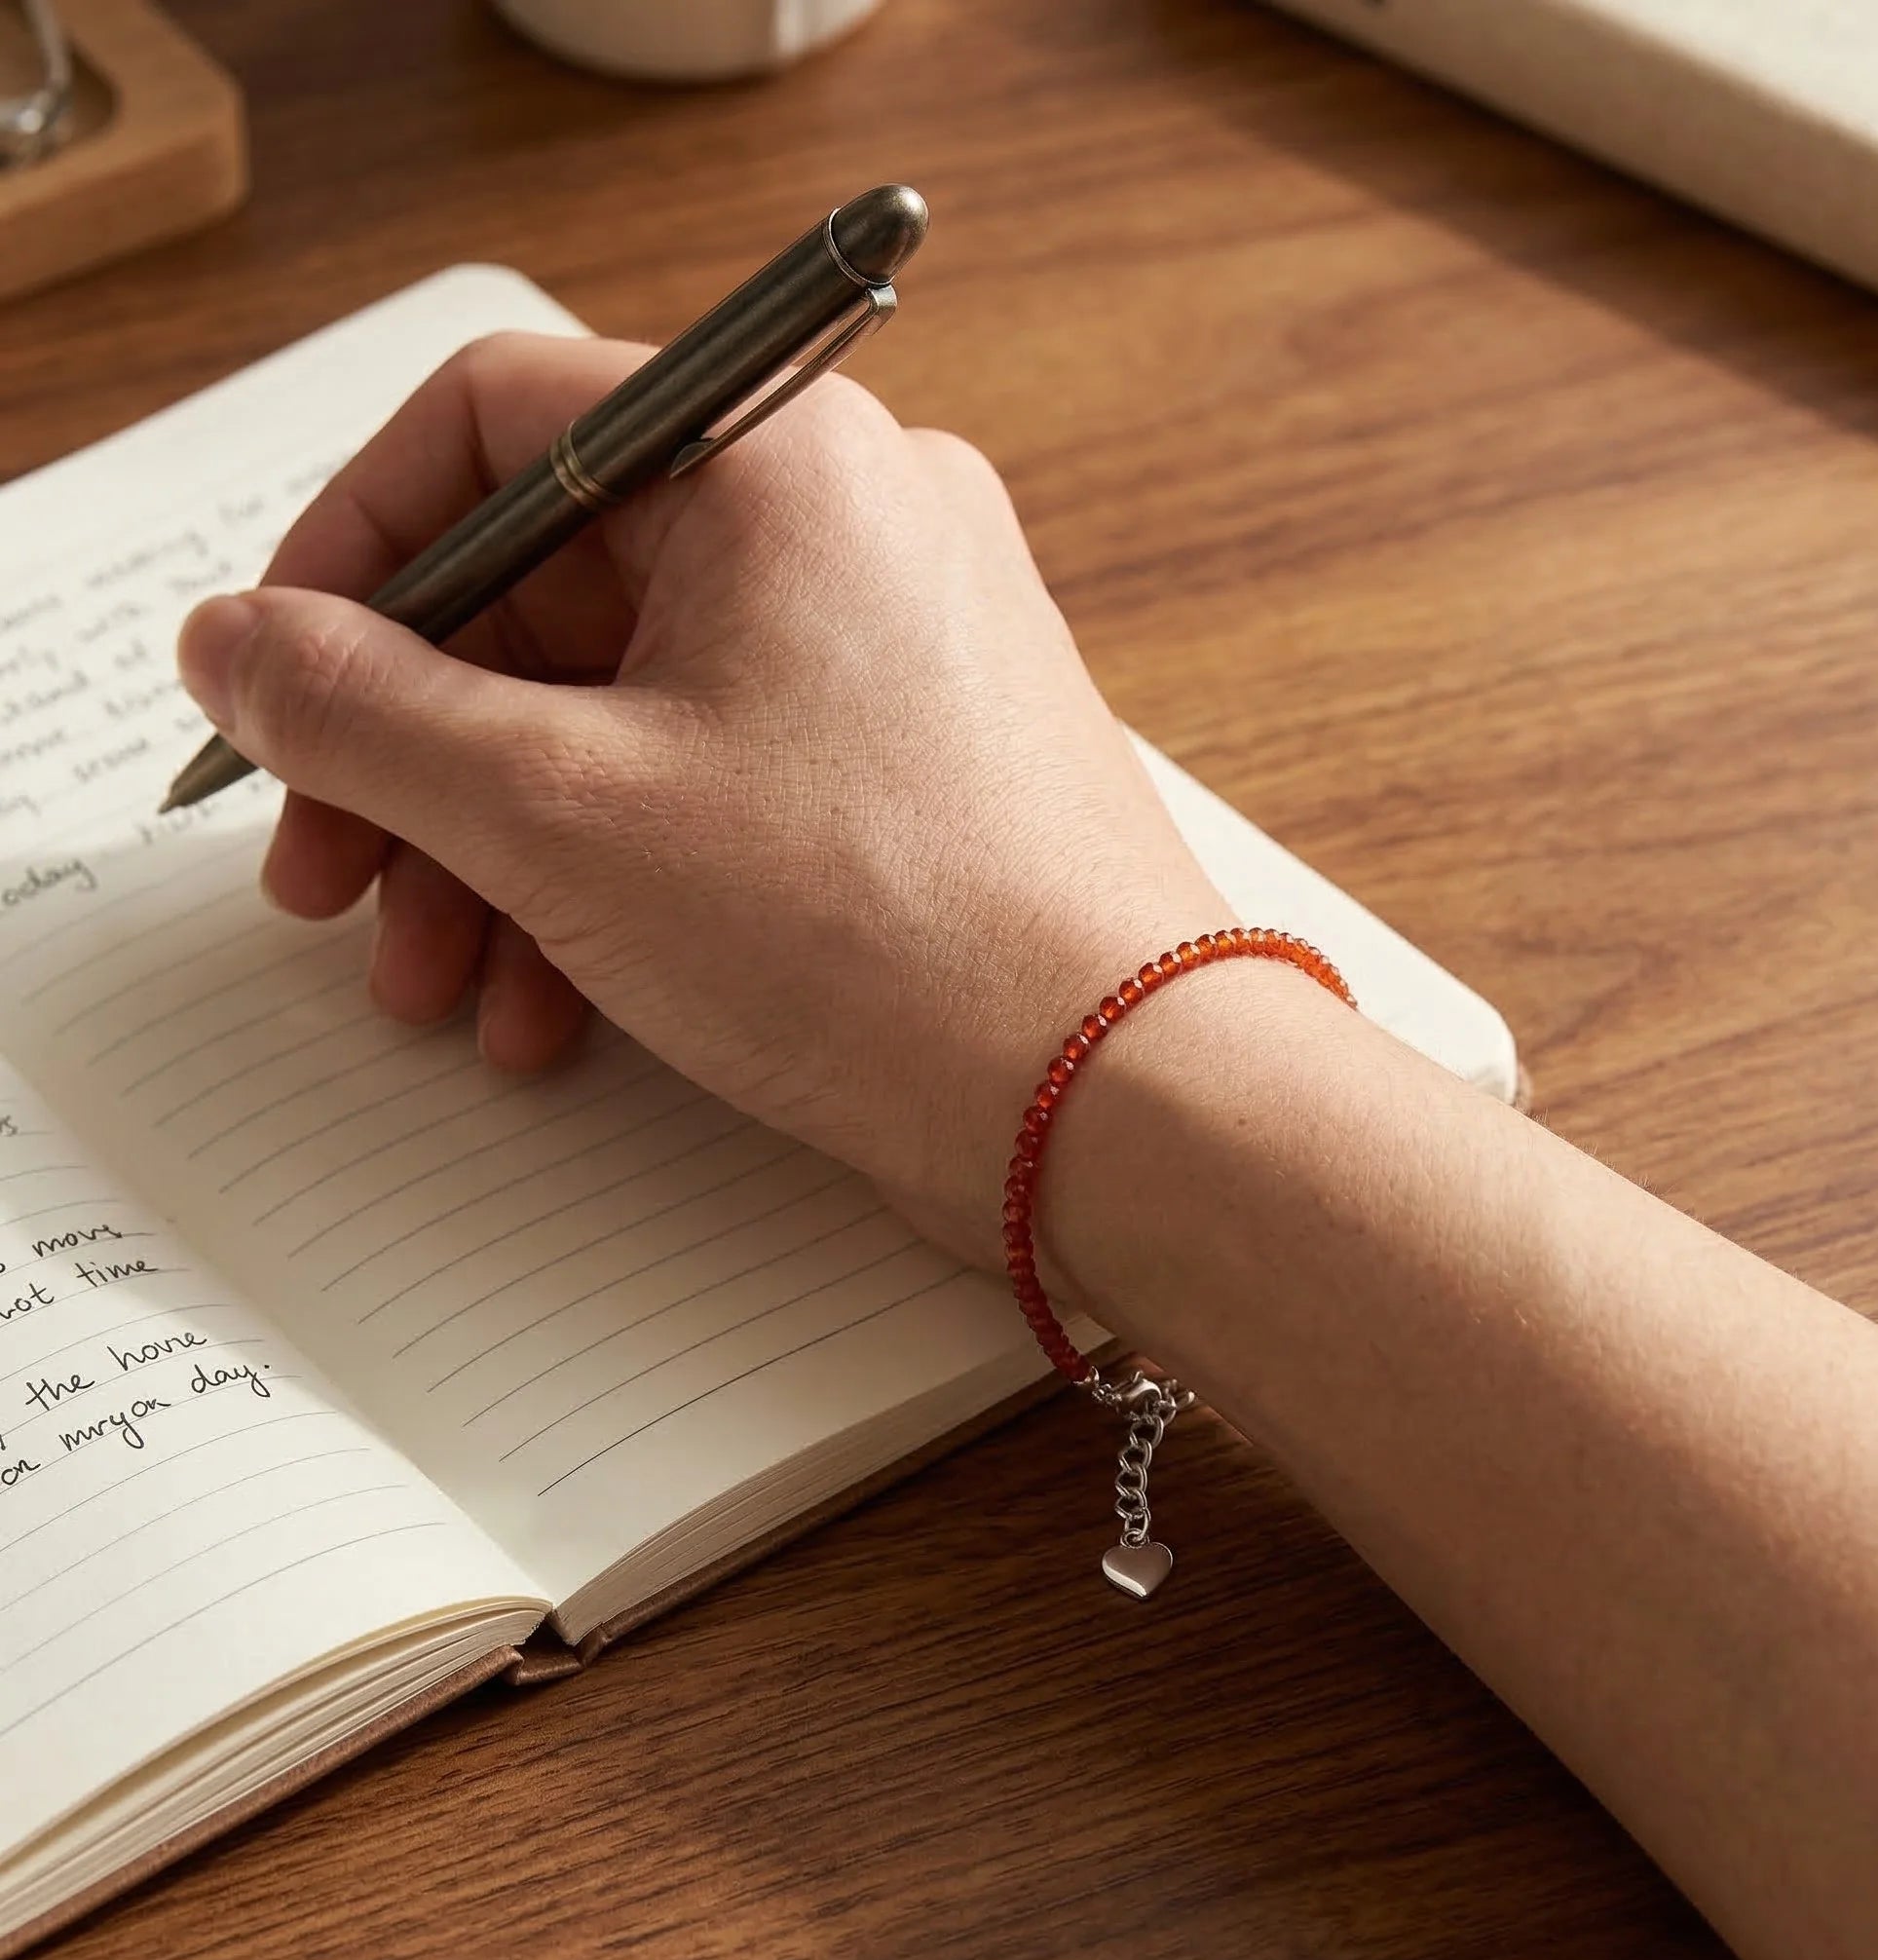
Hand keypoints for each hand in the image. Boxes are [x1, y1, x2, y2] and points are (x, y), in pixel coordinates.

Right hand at [177, 335, 1228, 1261]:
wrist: (1115, 1103)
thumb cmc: (885, 935)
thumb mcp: (562, 811)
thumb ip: (366, 711)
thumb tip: (243, 648)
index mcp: (778, 457)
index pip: (499, 421)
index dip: (352, 551)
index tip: (278, 682)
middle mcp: (849, 523)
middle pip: (552, 590)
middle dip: (415, 756)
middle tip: (330, 880)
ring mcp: (889, 649)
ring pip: (623, 708)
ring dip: (499, 848)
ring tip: (437, 983)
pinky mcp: (906, 767)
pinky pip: (713, 780)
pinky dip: (613, 879)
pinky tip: (549, 1007)